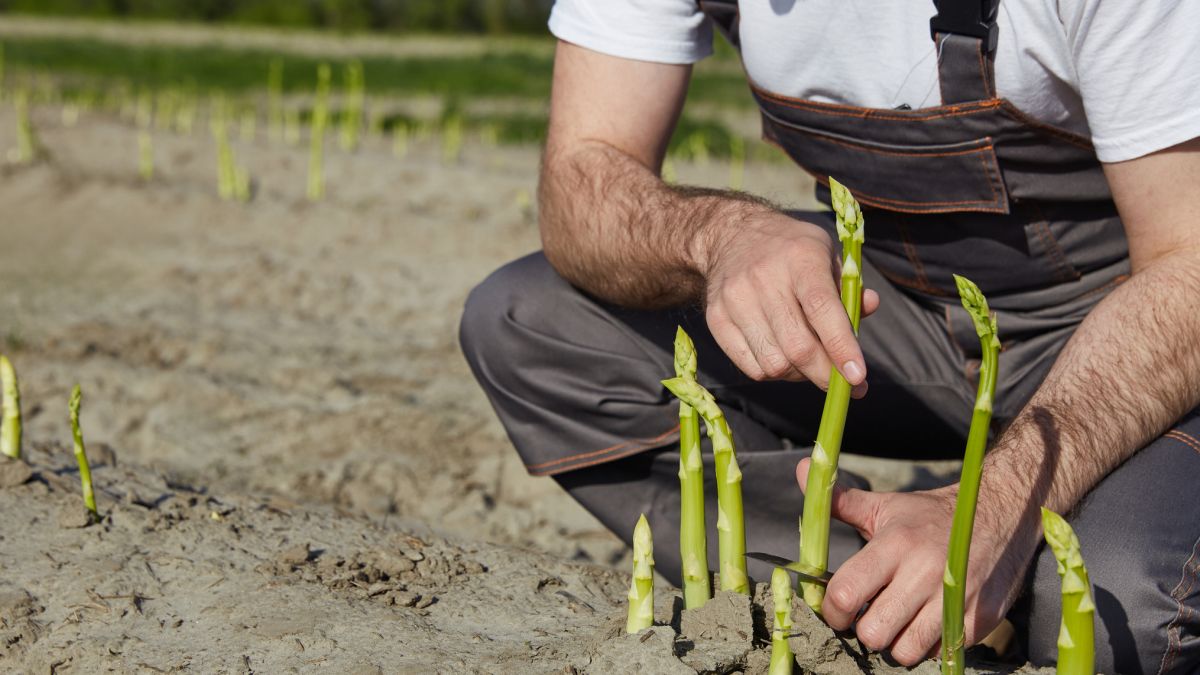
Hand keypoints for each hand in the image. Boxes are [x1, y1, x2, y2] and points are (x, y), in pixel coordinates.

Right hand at [696, 212, 878, 392]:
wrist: (731, 235)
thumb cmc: (791, 250)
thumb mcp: (826, 255)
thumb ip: (848, 286)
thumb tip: (868, 306)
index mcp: (800, 257)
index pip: (821, 308)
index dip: (841, 346)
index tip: (857, 377)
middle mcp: (764, 277)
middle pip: (797, 346)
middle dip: (824, 374)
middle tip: (841, 383)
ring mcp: (735, 299)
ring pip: (774, 364)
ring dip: (798, 374)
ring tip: (806, 360)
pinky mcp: (716, 318)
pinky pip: (751, 368)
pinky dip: (773, 373)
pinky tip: (781, 355)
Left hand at [796, 458, 1034, 664]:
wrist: (999, 514)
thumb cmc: (930, 516)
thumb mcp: (885, 506)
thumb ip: (839, 501)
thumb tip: (801, 468)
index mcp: (894, 544)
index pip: (846, 593)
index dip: (832, 610)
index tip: (837, 608)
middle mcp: (924, 573)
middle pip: (873, 632)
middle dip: (864, 630)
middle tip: (869, 617)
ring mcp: (954, 599)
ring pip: (904, 651)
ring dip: (896, 641)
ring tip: (899, 619)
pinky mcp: (978, 620)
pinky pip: (937, 652)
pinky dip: (927, 645)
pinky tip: (926, 621)